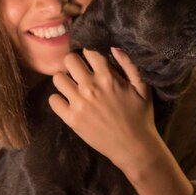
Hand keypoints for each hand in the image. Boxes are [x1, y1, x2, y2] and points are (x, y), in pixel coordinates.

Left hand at [48, 47, 160, 175]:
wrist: (133, 147)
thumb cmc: (140, 117)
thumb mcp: (142, 88)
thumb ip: (128, 65)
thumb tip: (113, 46)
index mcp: (108, 77)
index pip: (88, 52)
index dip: (89, 54)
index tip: (90, 61)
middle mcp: (90, 87)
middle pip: (69, 60)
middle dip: (74, 64)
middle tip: (79, 73)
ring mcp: (79, 103)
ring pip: (57, 78)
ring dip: (64, 81)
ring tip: (72, 88)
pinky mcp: (71, 119)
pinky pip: (53, 100)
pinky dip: (58, 100)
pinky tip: (68, 103)